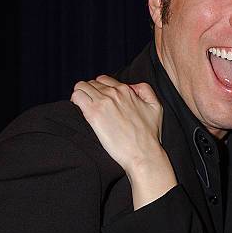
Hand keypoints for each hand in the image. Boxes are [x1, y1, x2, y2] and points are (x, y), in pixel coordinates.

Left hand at [71, 75, 176, 208]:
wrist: (143, 152)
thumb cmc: (150, 134)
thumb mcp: (156, 106)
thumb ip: (146, 90)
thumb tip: (132, 86)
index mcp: (126, 90)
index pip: (104, 80)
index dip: (100, 88)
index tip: (100, 99)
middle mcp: (113, 93)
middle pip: (91, 83)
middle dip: (90, 91)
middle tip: (90, 104)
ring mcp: (102, 102)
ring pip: (81, 86)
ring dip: (80, 94)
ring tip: (82, 106)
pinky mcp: (93, 114)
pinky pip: (77, 96)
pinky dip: (75, 100)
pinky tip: (79, 109)